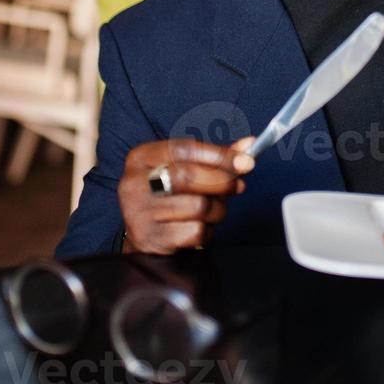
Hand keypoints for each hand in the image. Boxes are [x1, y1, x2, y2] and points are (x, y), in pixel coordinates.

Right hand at [118, 137, 254, 253]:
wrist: (143, 235)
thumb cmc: (169, 196)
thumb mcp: (184, 170)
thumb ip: (215, 158)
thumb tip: (249, 145)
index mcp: (141, 157)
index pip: (183, 150)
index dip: (218, 155)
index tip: (246, 161)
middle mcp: (134, 183)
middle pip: (188, 177)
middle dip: (222, 182)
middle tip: (239, 186)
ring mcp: (139, 212)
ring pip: (197, 207)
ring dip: (217, 210)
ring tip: (214, 210)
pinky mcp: (150, 238)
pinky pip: (195, 232)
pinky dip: (207, 231)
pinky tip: (201, 228)